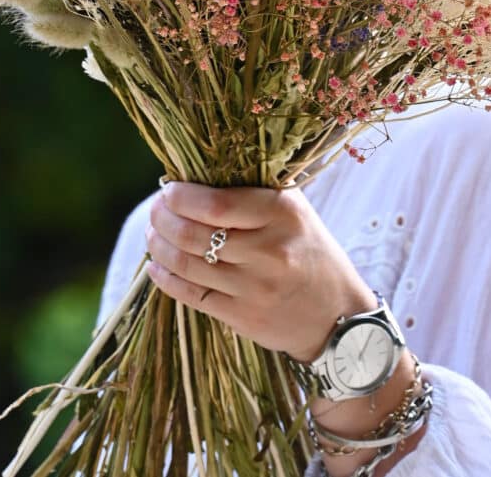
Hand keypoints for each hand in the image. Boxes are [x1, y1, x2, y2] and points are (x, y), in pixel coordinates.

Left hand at [145, 181, 375, 361]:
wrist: (338, 316)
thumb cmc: (310, 250)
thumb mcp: (297, 210)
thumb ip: (256, 189)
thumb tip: (200, 172)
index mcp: (283, 214)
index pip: (216, 204)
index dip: (181, 197)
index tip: (168, 189)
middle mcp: (268, 251)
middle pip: (194, 234)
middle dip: (163, 218)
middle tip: (156, 209)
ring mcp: (254, 289)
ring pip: (187, 265)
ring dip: (160, 246)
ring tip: (153, 233)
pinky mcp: (243, 318)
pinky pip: (192, 296)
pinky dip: (166, 279)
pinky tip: (157, 265)